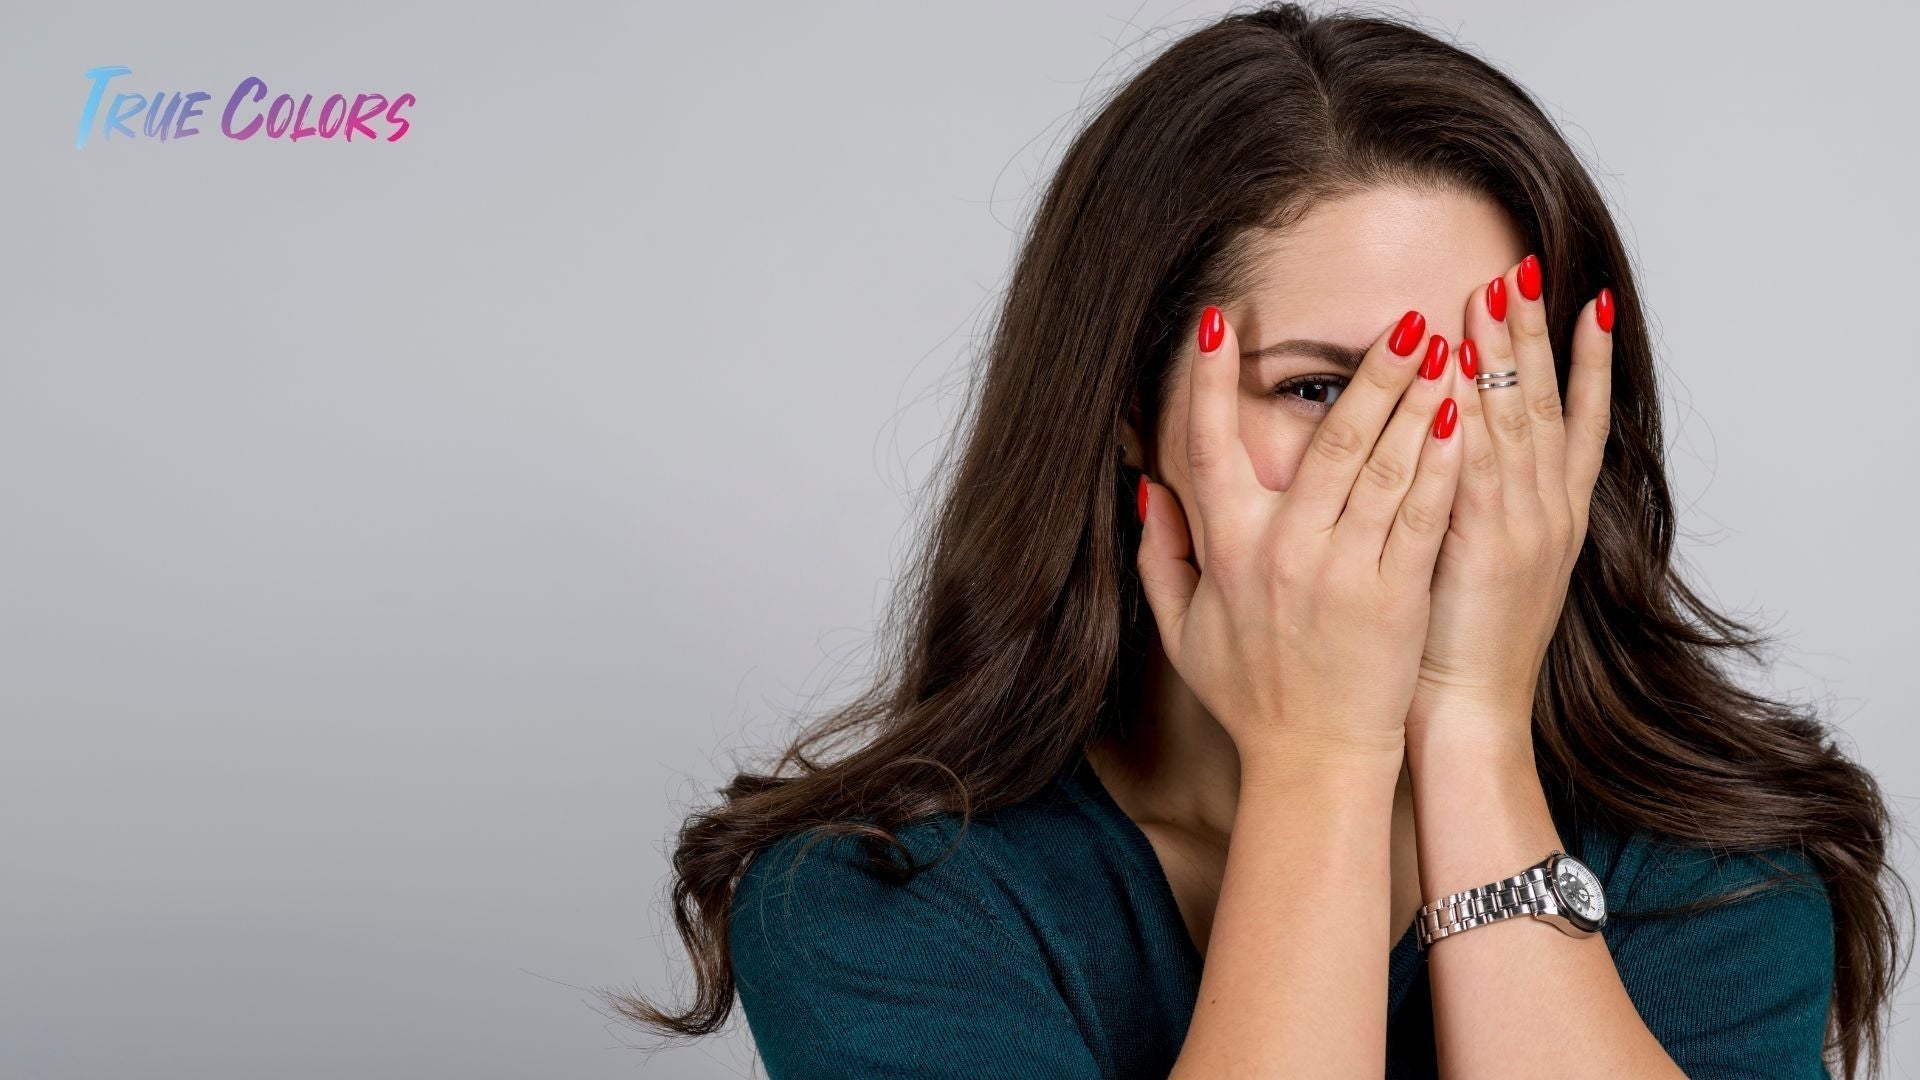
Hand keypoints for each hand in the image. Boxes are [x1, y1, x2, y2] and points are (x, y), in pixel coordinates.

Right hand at [1136, 304, 1463, 779]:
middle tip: (1404, 318)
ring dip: (1415, 402)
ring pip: (1381, 469)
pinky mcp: (1395, 595)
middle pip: (1327, 442)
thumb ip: (1161, 556)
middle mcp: (1283, 552)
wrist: (1313, 761)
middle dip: (1367, 373)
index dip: (1208, 381)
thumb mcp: (1181, 629)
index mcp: (1227, 551)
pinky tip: (1461, 421)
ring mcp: (1342, 572)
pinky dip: (1440, 466)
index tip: (1219, 320)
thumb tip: (1147, 489)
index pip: (1209, 447)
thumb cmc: (1250, 696)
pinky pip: (1420, 517)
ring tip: (1447, 347)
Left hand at [1407, 255, 1615, 748]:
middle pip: (1545, 403)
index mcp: (1555, 516)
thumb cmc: (1460, 645)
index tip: (1580, 298)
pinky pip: (1479, 464)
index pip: (1577, 420)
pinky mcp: (1485, 545)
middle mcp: (1549, 512)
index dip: (1580, 359)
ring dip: (1506, 354)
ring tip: (1498, 293)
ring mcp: (1523, 526)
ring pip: (1516, 421)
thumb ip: (1482, 508)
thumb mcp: (1486, 567)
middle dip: (1533, 332)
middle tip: (1523, 265)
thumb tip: (1459, 454)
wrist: (1469, 714)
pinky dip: (1471, 415)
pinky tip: (1460, 371)